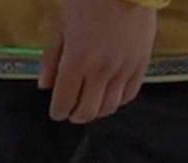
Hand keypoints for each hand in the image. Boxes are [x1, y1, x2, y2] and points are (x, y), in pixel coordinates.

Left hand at [38, 0, 158, 124]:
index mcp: (77, 61)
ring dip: (97, 110)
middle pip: (87, 112)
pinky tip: (110, 93)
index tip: (57, 109)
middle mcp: (101, 70)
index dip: (58, 111)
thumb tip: (45, 86)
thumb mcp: (61, 24)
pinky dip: (117, 99)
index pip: (64, 103)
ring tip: (91, 101)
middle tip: (72, 108)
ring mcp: (124, 68)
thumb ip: (52, 57)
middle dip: (75, 114)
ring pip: (109, 108)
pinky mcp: (142, 62)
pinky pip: (129, 94)